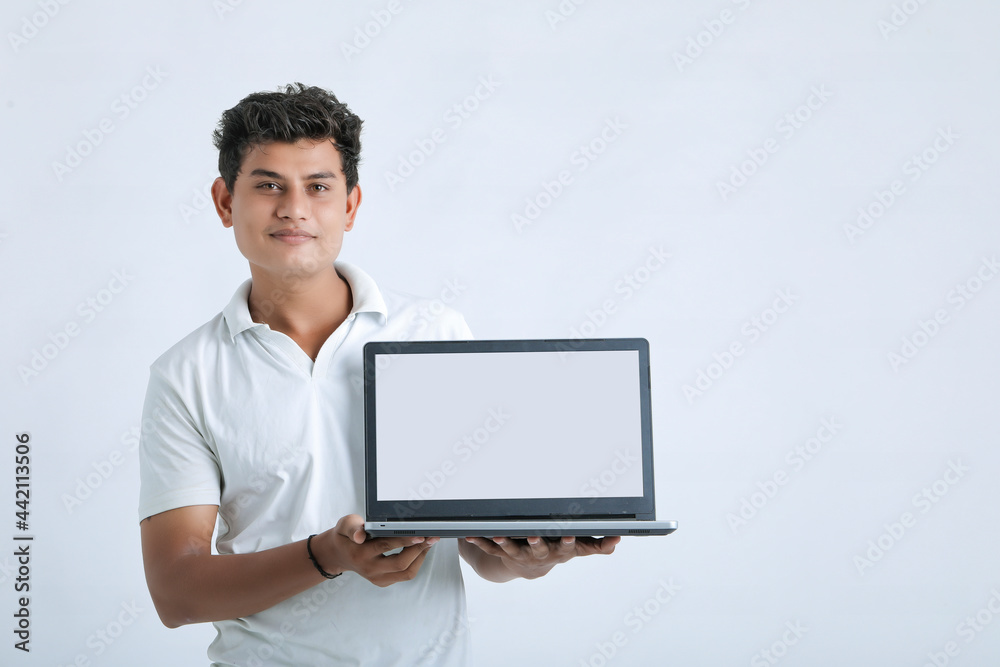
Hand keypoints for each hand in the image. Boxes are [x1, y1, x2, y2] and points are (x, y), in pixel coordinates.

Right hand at [311, 514, 438, 587]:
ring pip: (406, 572)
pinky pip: (405, 575)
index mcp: (360, 553)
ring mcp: (377, 578)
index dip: (405, 540)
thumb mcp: (345, 524)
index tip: (421, 534)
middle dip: (419, 549)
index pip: (386, 546)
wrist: (339, 554)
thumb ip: (352, 527)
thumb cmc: (346, 535)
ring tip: (429, 542)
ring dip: (421, 557)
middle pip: (401, 563)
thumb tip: (360, 535)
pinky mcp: (383, 581)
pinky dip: (416, 562)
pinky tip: (420, 549)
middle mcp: (369, 569)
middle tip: (432, 536)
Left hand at [462, 534, 619, 580]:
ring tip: (496, 534)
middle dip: (536, 542)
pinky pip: (489, 547)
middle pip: (537, 548)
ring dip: (504, 542)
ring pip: (511, 548)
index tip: (568, 534)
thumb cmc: (558, 550)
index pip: (565, 546)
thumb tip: (618, 539)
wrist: (531, 568)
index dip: (567, 541)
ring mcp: (519, 554)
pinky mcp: (502, 552)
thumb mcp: (580, 549)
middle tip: (533, 535)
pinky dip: (480, 541)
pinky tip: (469, 535)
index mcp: (557, 551)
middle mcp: (538, 554)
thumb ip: (599, 545)